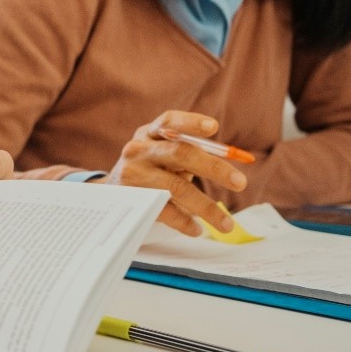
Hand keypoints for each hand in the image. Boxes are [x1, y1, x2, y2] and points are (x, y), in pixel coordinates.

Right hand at [101, 111, 247, 236]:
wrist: (109, 194)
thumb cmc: (147, 170)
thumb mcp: (160, 154)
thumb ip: (187, 153)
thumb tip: (230, 167)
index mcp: (148, 134)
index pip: (168, 122)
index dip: (190, 122)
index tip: (214, 127)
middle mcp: (138, 149)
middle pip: (180, 153)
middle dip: (214, 168)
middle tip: (241, 182)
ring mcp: (134, 174)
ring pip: (177, 187)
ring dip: (206, 207)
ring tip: (227, 224)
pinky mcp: (133, 197)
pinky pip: (165, 210)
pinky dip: (185, 222)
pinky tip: (197, 229)